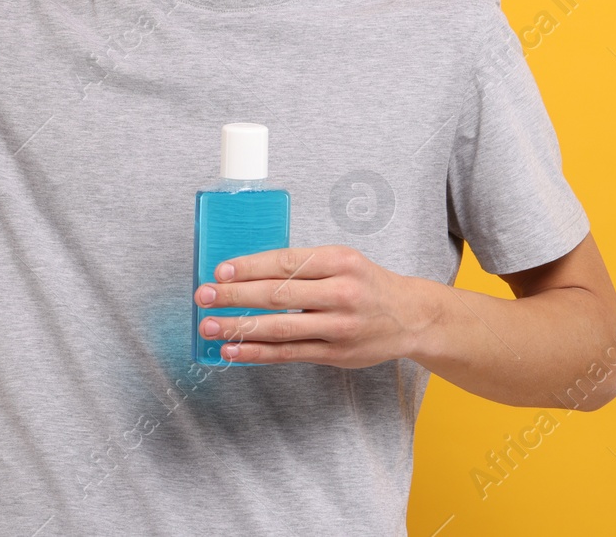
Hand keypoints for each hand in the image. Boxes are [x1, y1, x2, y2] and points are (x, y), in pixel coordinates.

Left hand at [194, 245, 432, 367]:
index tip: (220, 271)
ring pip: (280, 328)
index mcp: (340, 261)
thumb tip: (246, 272)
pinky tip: (233, 351)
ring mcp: (339, 326)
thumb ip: (303, 266)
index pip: (286, 262)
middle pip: (278, 294)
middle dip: (235, 296)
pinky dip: (257, 353)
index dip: (249, 267)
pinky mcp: (336, 354)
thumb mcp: (342, 260)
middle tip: (204, 296)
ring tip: (209, 326)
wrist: (411, 316)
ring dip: (239, 327)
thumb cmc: (367, 283)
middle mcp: (341, 292)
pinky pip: (289, 354)